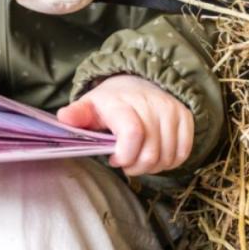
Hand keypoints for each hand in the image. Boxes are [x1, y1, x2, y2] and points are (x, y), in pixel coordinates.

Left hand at [56, 74, 193, 175]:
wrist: (138, 82)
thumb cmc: (111, 102)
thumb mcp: (89, 106)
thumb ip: (77, 115)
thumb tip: (63, 118)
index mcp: (122, 103)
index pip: (132, 134)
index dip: (124, 156)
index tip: (114, 159)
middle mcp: (150, 104)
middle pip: (151, 153)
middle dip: (135, 167)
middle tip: (126, 162)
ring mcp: (170, 110)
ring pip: (167, 157)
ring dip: (152, 167)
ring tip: (139, 158)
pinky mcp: (185, 117)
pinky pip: (183, 153)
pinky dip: (170, 162)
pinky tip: (156, 155)